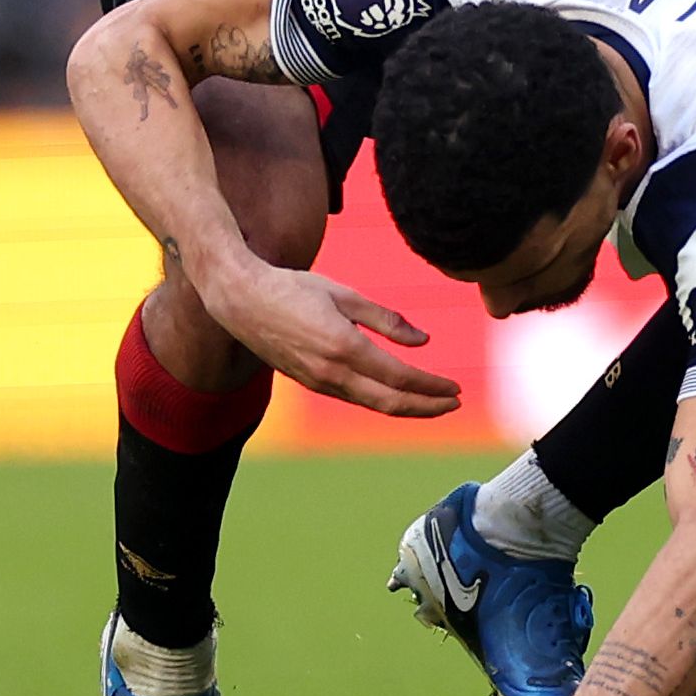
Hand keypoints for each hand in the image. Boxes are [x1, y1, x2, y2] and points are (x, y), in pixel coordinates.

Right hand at [193, 253, 463, 417]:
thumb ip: (386, 320)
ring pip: (371, 404)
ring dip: (406, 407)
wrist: (240, 301)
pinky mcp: (310, 383)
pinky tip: (397, 394)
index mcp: (343, 346)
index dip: (430, 386)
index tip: (455, 389)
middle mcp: (331, 372)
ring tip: (433, 403)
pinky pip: (353, 397)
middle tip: (453, 404)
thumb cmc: (293, 288)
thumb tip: (423, 341)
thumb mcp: (344, 295)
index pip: (398, 376)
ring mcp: (318, 382)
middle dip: (425, 407)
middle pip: (388, 401)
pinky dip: (381, 400)